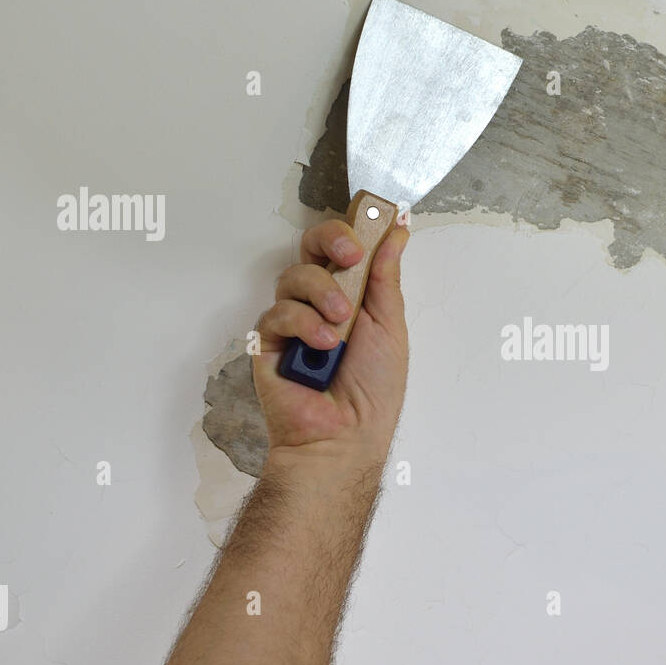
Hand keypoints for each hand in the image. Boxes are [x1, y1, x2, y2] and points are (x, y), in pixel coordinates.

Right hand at [252, 216, 410, 460]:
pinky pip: (277, 313)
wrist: (347, 437)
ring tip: (341, 323)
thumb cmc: (373, 391)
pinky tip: (322, 344)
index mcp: (351, 297)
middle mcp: (318, 304)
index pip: (342, 249)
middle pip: (310, 249)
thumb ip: (386, 279)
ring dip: (321, 293)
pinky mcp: (269, 343)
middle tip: (349, 255)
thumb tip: (397, 234)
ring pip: (293, 276)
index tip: (370, 227)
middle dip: (329, 241)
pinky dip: (303, 323)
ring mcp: (292, 322)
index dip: (351, 232)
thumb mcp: (390, 326)